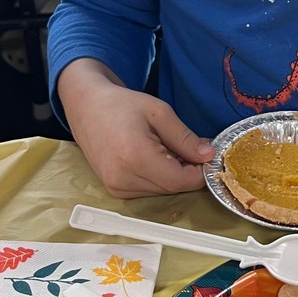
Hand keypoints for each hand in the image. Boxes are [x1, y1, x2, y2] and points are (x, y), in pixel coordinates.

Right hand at [58, 59, 214, 197]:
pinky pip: (147, 190)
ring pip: (161, 192)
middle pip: (172, 188)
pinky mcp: (114, 190)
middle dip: (188, 171)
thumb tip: (208, 155)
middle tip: (193, 147)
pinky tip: (157, 156)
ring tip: (169, 147)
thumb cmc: (122, 104)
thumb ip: (184, 137)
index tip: (209, 155)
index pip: (180, 180)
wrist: (87, 107)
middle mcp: (123, 179)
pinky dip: (159, 177)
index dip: (200, 171)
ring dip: (173, 175)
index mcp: (136, 157)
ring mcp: (116, 188)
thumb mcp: (160, 112)